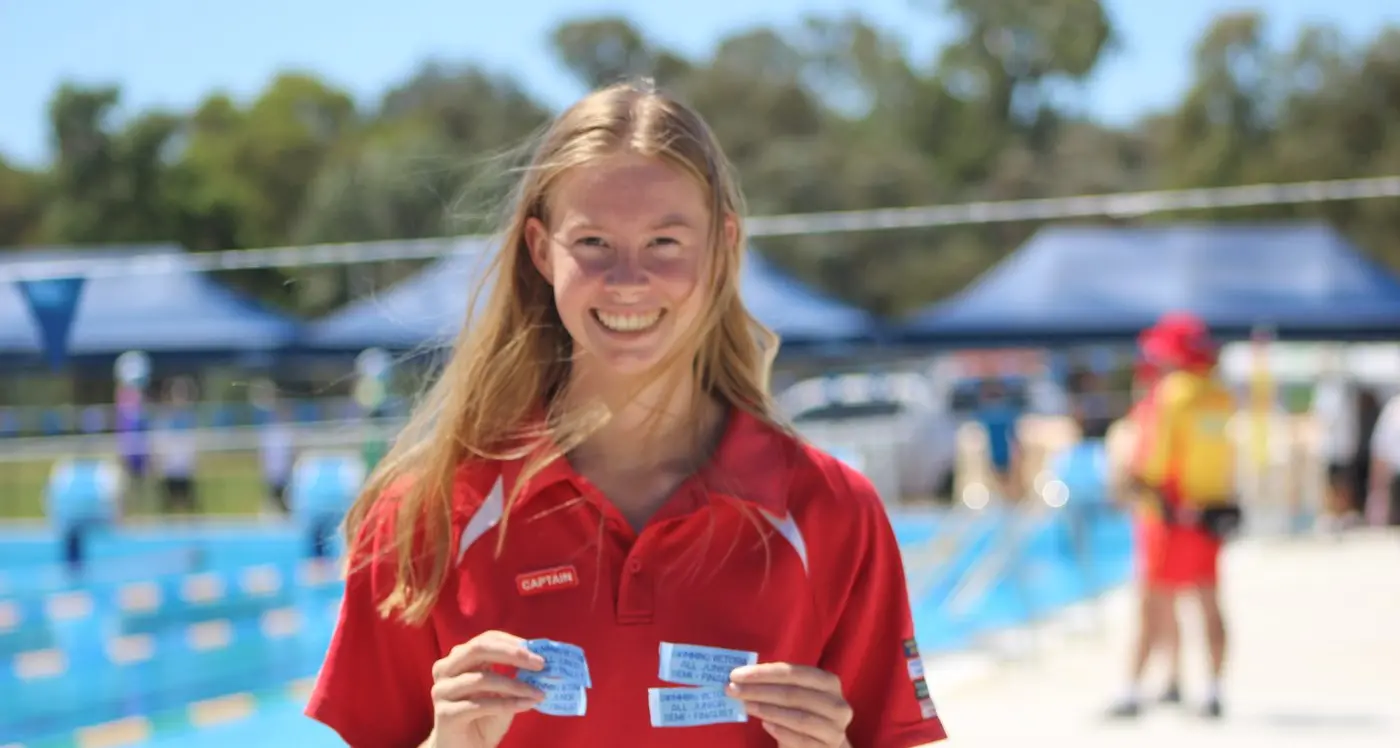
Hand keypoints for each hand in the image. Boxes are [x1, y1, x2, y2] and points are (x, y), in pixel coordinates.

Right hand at [426, 630, 545, 747]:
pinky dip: (507, 704)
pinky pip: (480, 705)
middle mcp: (446, 670)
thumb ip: (515, 677)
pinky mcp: (445, 714)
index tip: (538, 651)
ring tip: (539, 693)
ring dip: (515, 685)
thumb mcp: (503, 694)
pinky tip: (526, 705)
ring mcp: (442, 691)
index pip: (486, 639)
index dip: (512, 642)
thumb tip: (540, 664)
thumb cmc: (483, 719)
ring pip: (481, 679)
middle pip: (478, 649)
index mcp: (459, 659)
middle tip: (540, 663)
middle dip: (512, 654)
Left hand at [726, 663, 852, 747]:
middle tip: (733, 690)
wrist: (823, 744)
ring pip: (799, 717)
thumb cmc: (804, 713)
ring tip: (746, 706)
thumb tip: (740, 678)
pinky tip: (765, 725)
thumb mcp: (794, 695)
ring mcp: (835, 729)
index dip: (764, 673)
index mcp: (828, 682)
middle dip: (759, 690)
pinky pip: (802, 740)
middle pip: (794, 694)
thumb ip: (775, 685)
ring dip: (768, 710)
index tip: (736, 675)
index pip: (794, 672)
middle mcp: (837, 704)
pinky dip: (782, 731)